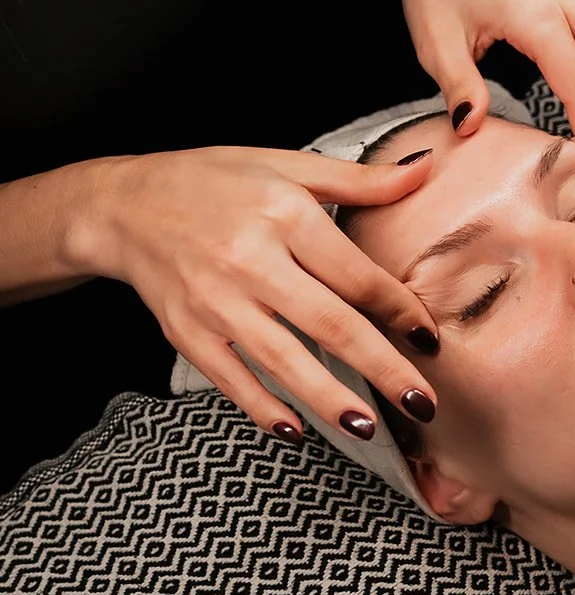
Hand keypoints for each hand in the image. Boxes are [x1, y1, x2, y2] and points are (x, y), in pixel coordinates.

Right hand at [79, 146, 440, 445]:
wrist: (124, 205)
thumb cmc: (213, 181)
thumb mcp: (285, 165)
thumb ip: (359, 179)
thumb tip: (425, 167)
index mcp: (283, 214)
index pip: (355, 273)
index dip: (398, 309)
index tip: (429, 337)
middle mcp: (250, 260)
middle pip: (329, 324)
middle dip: (381, 368)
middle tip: (422, 403)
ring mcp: (214, 301)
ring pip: (283, 360)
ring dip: (328, 399)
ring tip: (368, 427)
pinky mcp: (186, 332)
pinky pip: (230, 378)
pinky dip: (262, 407)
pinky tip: (296, 429)